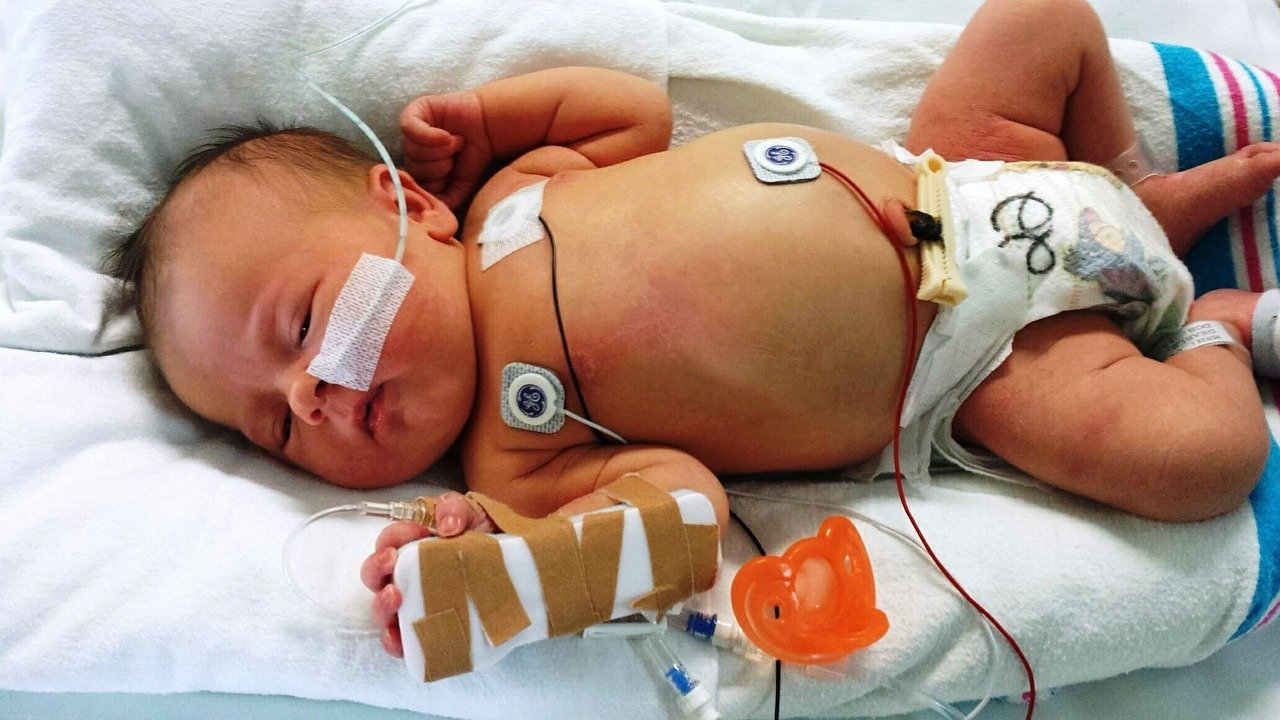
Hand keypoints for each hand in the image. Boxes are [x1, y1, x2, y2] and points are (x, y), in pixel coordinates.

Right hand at [359, 492, 495, 656]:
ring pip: (383, 609)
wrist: (518, 570)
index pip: (389, 540)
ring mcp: (416, 605)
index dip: (393, 536)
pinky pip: (403, 643)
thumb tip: (447, 525)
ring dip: (382, 604)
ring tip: (395, 596)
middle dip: (376, 568)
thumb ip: (456, 509)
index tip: (413, 534)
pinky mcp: (427, 632)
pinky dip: (395, 642)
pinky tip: (397, 637)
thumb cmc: (488, 541)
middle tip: (391, 562)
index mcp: (413, 547)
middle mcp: (408, 577)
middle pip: (376, 575)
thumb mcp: (474, 515)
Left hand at [400, 92, 492, 210]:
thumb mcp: (460, 187)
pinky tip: (447, 136)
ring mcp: (410, 131)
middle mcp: (411, 151)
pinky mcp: (414, 112)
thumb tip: (428, 215)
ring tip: (456, 142)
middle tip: (456, 157)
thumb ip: (443, 202)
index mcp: (418, 170)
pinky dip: (430, 136)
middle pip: (413, 168)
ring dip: (441, 150)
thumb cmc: (474, 157)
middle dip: (439, 167)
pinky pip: (410, 128)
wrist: (489, 128)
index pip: (412, 186)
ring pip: (412, 151)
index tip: (449, 178)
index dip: (432, 184)